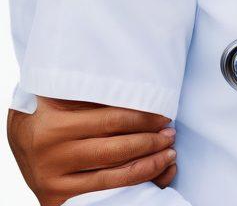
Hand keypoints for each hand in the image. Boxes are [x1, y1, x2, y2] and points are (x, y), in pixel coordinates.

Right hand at [8, 98, 176, 205]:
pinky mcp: (57, 199)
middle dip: (150, 142)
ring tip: (167, 153)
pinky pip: (101, 194)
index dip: (143, 118)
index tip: (164, 115)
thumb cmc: (47, 108)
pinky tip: (149, 175)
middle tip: (170, 134)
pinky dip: (130, 186)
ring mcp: (54, 181)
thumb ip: (93, 94)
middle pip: (116, 150)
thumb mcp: (62, 94)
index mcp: (55, 126)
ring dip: (147, 166)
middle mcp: (54, 156)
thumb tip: (139, 89)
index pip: (111, 121)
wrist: (18, 134)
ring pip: (112, 177)